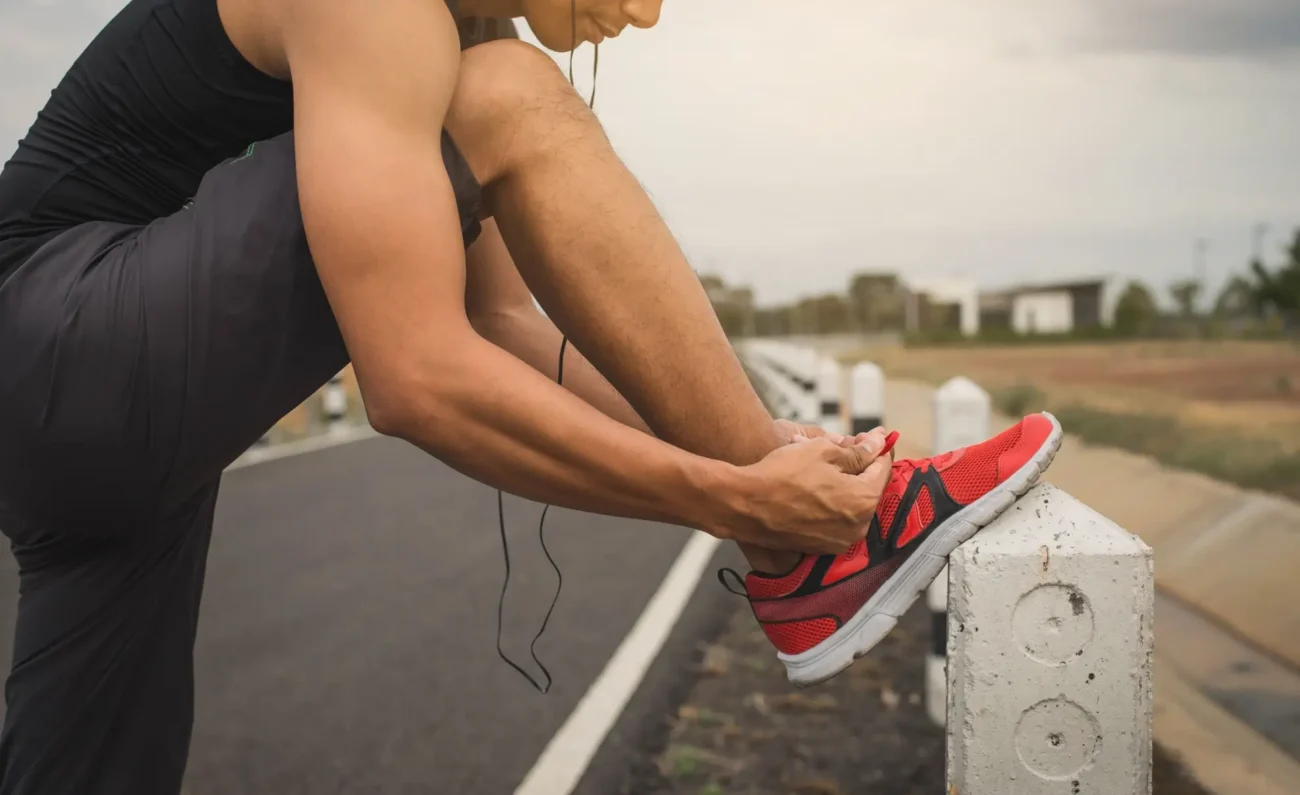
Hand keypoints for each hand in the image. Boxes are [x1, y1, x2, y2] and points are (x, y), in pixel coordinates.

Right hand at [714, 427, 893, 554]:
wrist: (744, 505)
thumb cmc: (781, 475)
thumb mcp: (822, 451)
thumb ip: (857, 450)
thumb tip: (877, 443)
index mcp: (863, 499)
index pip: (882, 468)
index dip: (877, 448)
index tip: (871, 436)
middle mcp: (858, 526)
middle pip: (867, 488)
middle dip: (858, 467)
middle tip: (841, 447)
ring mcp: (840, 540)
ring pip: (850, 505)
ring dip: (842, 485)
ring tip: (819, 466)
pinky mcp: (821, 547)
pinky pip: (835, 521)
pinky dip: (829, 504)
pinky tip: (810, 489)